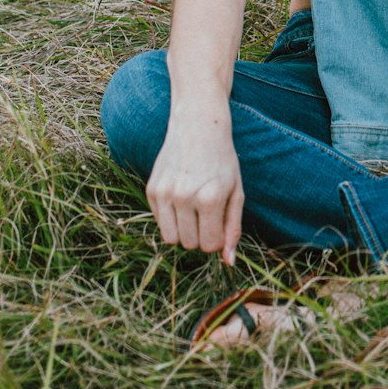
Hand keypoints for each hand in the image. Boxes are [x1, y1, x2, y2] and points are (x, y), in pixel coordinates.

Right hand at [145, 104, 242, 266]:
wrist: (198, 126)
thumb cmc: (222, 160)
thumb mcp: (236, 192)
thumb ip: (232, 229)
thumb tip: (229, 262)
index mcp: (209, 198)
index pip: (209, 245)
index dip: (217, 238)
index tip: (219, 221)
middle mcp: (184, 197)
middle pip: (189, 244)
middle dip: (200, 235)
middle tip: (207, 213)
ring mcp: (164, 193)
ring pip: (171, 239)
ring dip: (183, 231)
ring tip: (193, 210)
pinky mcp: (151, 189)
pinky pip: (159, 222)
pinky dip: (170, 218)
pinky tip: (180, 197)